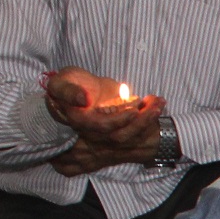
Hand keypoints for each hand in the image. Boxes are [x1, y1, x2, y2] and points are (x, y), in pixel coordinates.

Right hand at [45, 68, 164, 161]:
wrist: (73, 87)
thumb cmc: (64, 83)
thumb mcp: (59, 83)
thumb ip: (68, 91)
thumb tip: (84, 99)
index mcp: (80, 122)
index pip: (101, 127)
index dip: (118, 121)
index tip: (133, 110)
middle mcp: (95, 132)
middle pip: (121, 135)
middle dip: (141, 122)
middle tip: (157, 105)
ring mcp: (108, 130)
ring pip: (130, 134)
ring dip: (148, 119)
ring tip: (160, 102)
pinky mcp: (118, 127)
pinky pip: (136, 128)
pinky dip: (149, 116)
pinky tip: (158, 103)